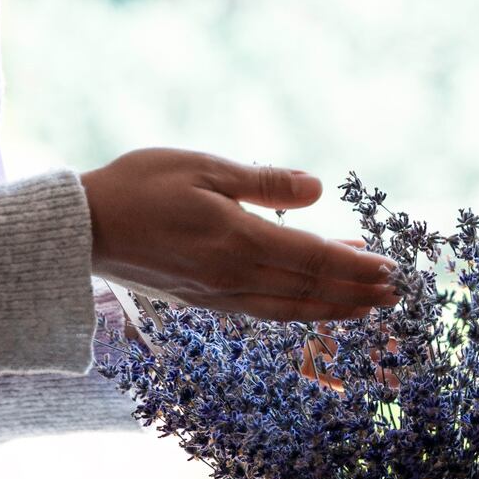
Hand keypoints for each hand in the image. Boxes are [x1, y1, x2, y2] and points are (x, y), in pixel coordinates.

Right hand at [79, 148, 398, 322]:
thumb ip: (264, 182)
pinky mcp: (203, 300)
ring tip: (365, 304)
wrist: (82, 229)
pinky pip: (263, 311)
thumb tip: (317, 190)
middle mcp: (234, 277)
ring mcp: (218, 294)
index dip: (356, 265)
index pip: (314, 257)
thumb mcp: (203, 167)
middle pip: (309, 291)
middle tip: (396, 292)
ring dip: (332, 307)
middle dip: (356, 292)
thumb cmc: (138, 186)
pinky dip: (296, 310)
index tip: (390, 266)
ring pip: (289, 308)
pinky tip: (308, 303)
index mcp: (238, 240)